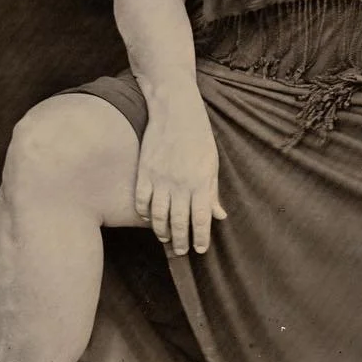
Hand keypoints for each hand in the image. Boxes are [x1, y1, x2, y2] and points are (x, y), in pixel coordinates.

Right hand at [135, 92, 226, 255]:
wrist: (175, 110)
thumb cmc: (198, 137)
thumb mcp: (212, 163)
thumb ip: (212, 192)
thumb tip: (219, 216)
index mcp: (200, 182)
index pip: (200, 220)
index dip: (200, 239)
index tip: (199, 250)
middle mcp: (180, 184)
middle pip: (178, 223)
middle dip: (181, 242)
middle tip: (182, 251)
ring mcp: (159, 179)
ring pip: (158, 217)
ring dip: (161, 232)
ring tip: (165, 239)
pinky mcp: (144, 172)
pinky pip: (141, 201)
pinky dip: (144, 213)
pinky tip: (149, 218)